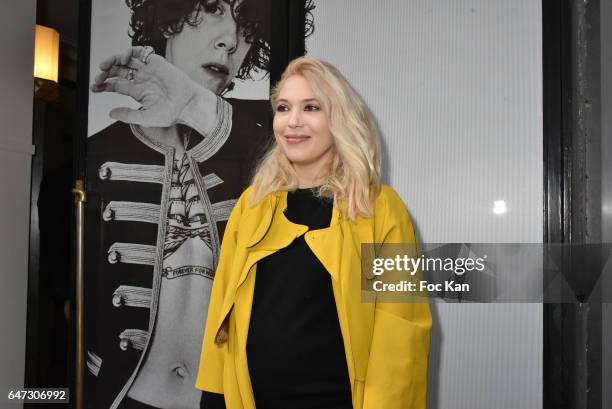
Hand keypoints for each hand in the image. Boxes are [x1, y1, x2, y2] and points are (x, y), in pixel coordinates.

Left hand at [91, 46, 216, 128]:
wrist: (188, 104)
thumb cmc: (171, 114)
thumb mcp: (145, 118)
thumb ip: (127, 115)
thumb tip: (110, 113)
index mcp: (138, 92)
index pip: (116, 85)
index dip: (104, 85)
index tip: (95, 87)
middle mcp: (141, 79)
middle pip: (118, 71)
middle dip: (106, 71)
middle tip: (99, 76)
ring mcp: (148, 70)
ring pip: (126, 60)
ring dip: (113, 60)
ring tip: (105, 65)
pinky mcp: (156, 62)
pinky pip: (140, 52)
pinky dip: (130, 52)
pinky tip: (123, 59)